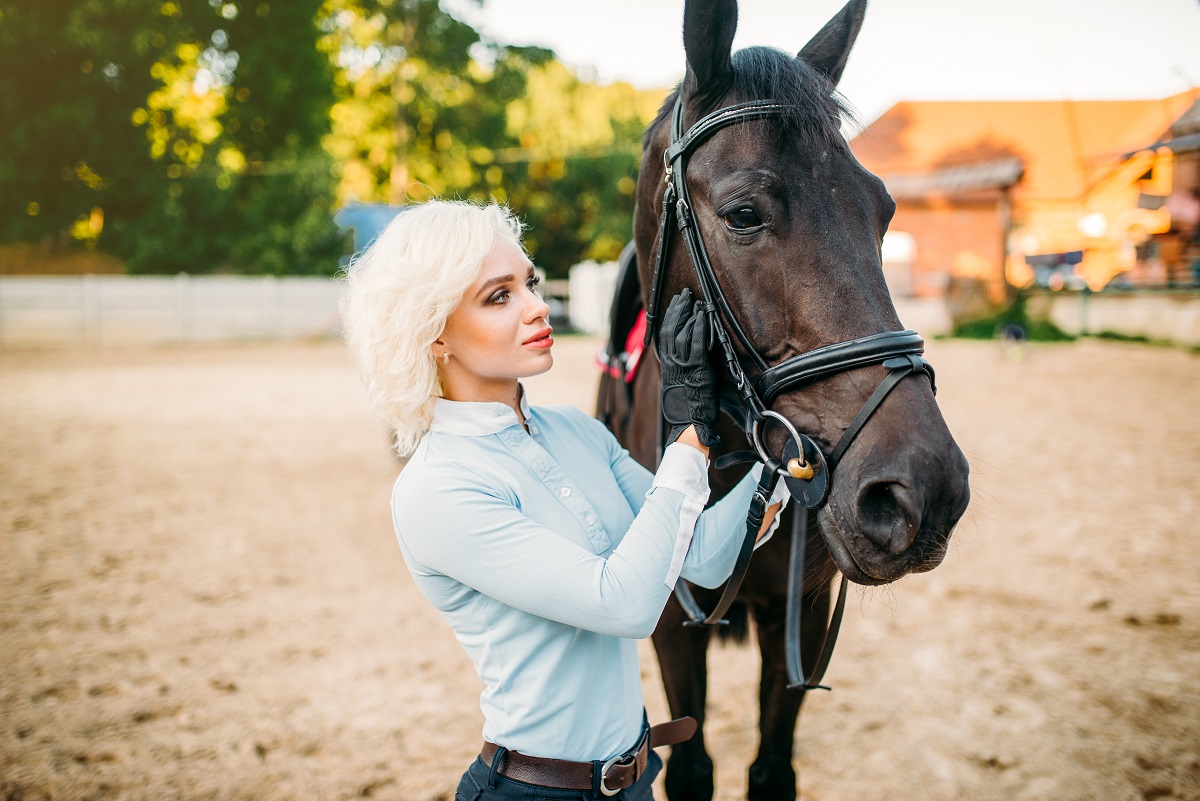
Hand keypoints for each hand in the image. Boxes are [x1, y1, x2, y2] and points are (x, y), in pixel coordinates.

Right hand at [659, 288, 720, 447]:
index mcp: (666, 365)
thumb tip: (680, 363)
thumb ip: (678, 371)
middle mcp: (671, 362)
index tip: (675, 304)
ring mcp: (683, 364)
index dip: (670, 317)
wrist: (688, 423)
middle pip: (670, 328)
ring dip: (688, 313)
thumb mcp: (677, 386)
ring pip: (681, 332)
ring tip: (694, 301)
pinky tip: (702, 315)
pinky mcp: (697, 367)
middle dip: (678, 309)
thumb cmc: (686, 409)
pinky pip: (697, 342)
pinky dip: (699, 327)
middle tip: (684, 295)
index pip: (664, 335)